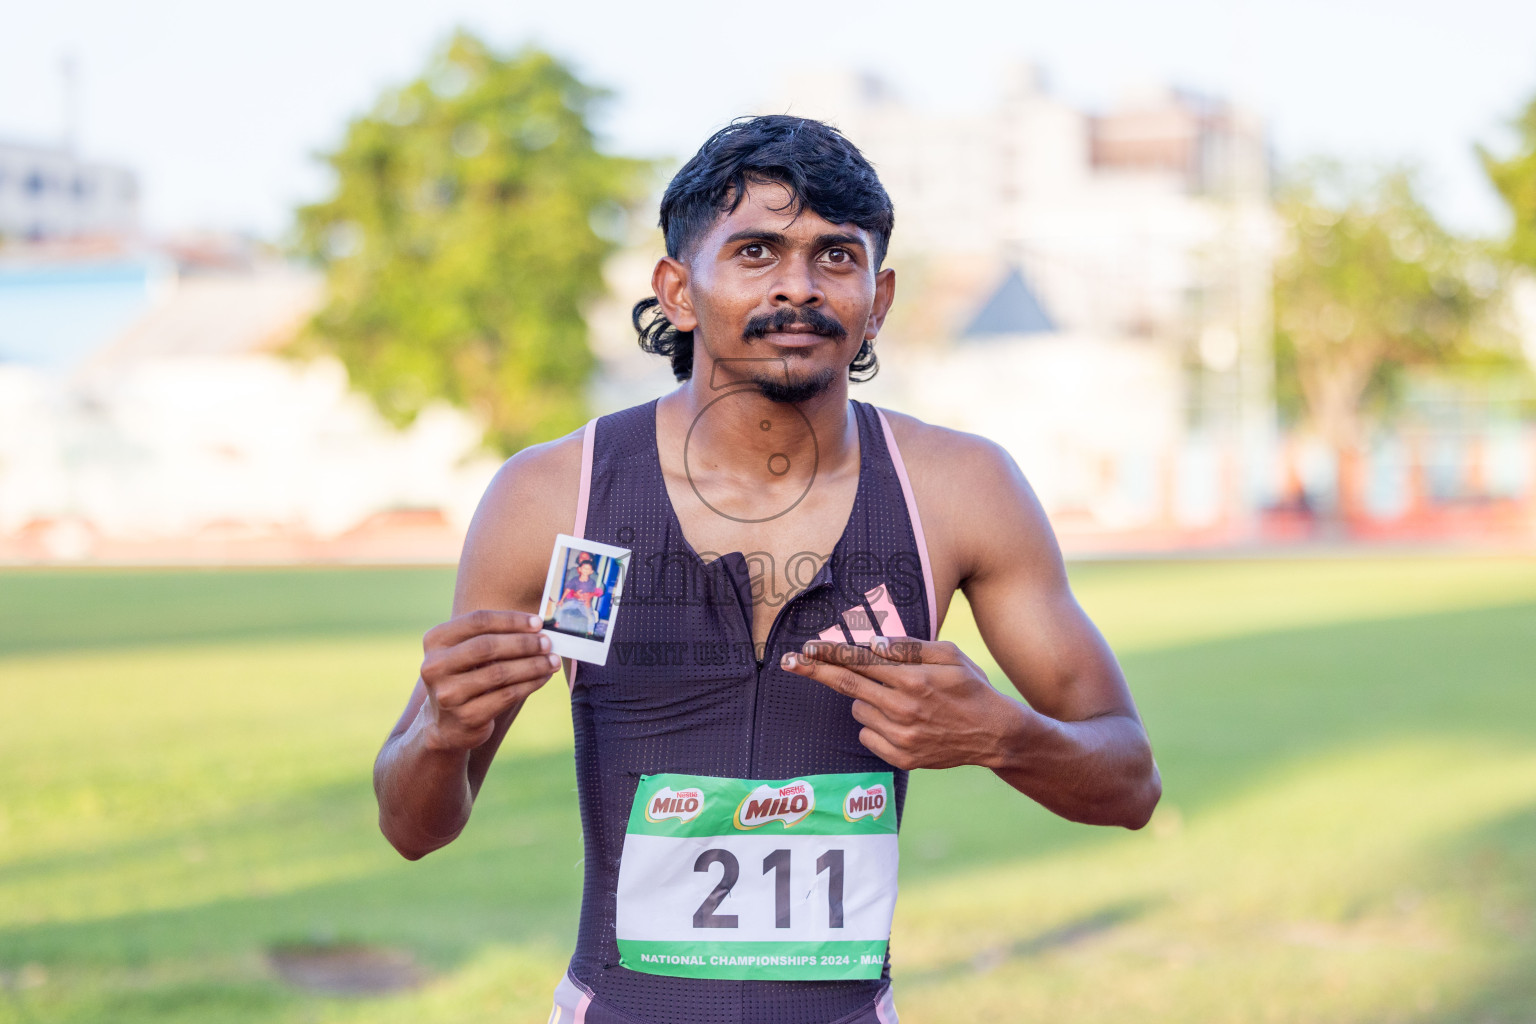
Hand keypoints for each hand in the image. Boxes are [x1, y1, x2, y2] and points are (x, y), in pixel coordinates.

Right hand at [418, 610, 560, 751]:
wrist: (447, 725)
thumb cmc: (465, 678)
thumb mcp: (466, 653)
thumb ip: (493, 636)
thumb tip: (538, 627)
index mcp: (435, 641)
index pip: (477, 621)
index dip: (511, 620)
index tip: (538, 622)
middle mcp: (435, 666)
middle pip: (487, 646)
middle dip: (523, 643)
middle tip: (548, 642)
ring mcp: (448, 694)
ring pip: (500, 673)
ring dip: (532, 665)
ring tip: (552, 660)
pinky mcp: (466, 717)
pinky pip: (506, 695)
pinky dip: (530, 684)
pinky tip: (543, 677)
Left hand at [781, 637, 1027, 770]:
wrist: (994, 735)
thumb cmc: (971, 687)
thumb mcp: (950, 656)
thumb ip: (910, 648)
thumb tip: (873, 644)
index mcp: (914, 679)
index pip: (861, 661)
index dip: (830, 653)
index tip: (805, 647)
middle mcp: (903, 708)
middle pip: (846, 685)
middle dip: (815, 670)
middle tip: (790, 661)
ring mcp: (901, 736)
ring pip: (858, 709)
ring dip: (865, 698)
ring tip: (895, 698)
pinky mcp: (900, 757)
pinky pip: (867, 735)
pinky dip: (873, 724)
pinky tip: (898, 720)